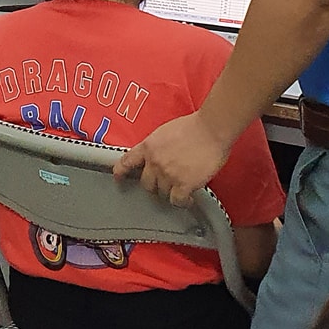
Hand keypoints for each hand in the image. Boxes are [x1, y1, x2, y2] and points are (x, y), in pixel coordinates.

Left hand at [114, 112, 234, 206]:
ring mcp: (168, 174)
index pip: (127, 161)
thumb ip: (157, 146)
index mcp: (148, 146)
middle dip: (154, 185)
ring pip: (161, 193)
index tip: (118, 177)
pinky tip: (187, 199)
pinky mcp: (183, 184)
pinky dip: (182, 202)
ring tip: (179, 191)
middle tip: (164, 185)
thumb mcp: (165, 132)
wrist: (211, 129)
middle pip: (145, 183)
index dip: (121, 171)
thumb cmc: (194, 126)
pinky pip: (176, 201)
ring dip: (170, 193)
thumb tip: (159, 156)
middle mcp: (154, 161)